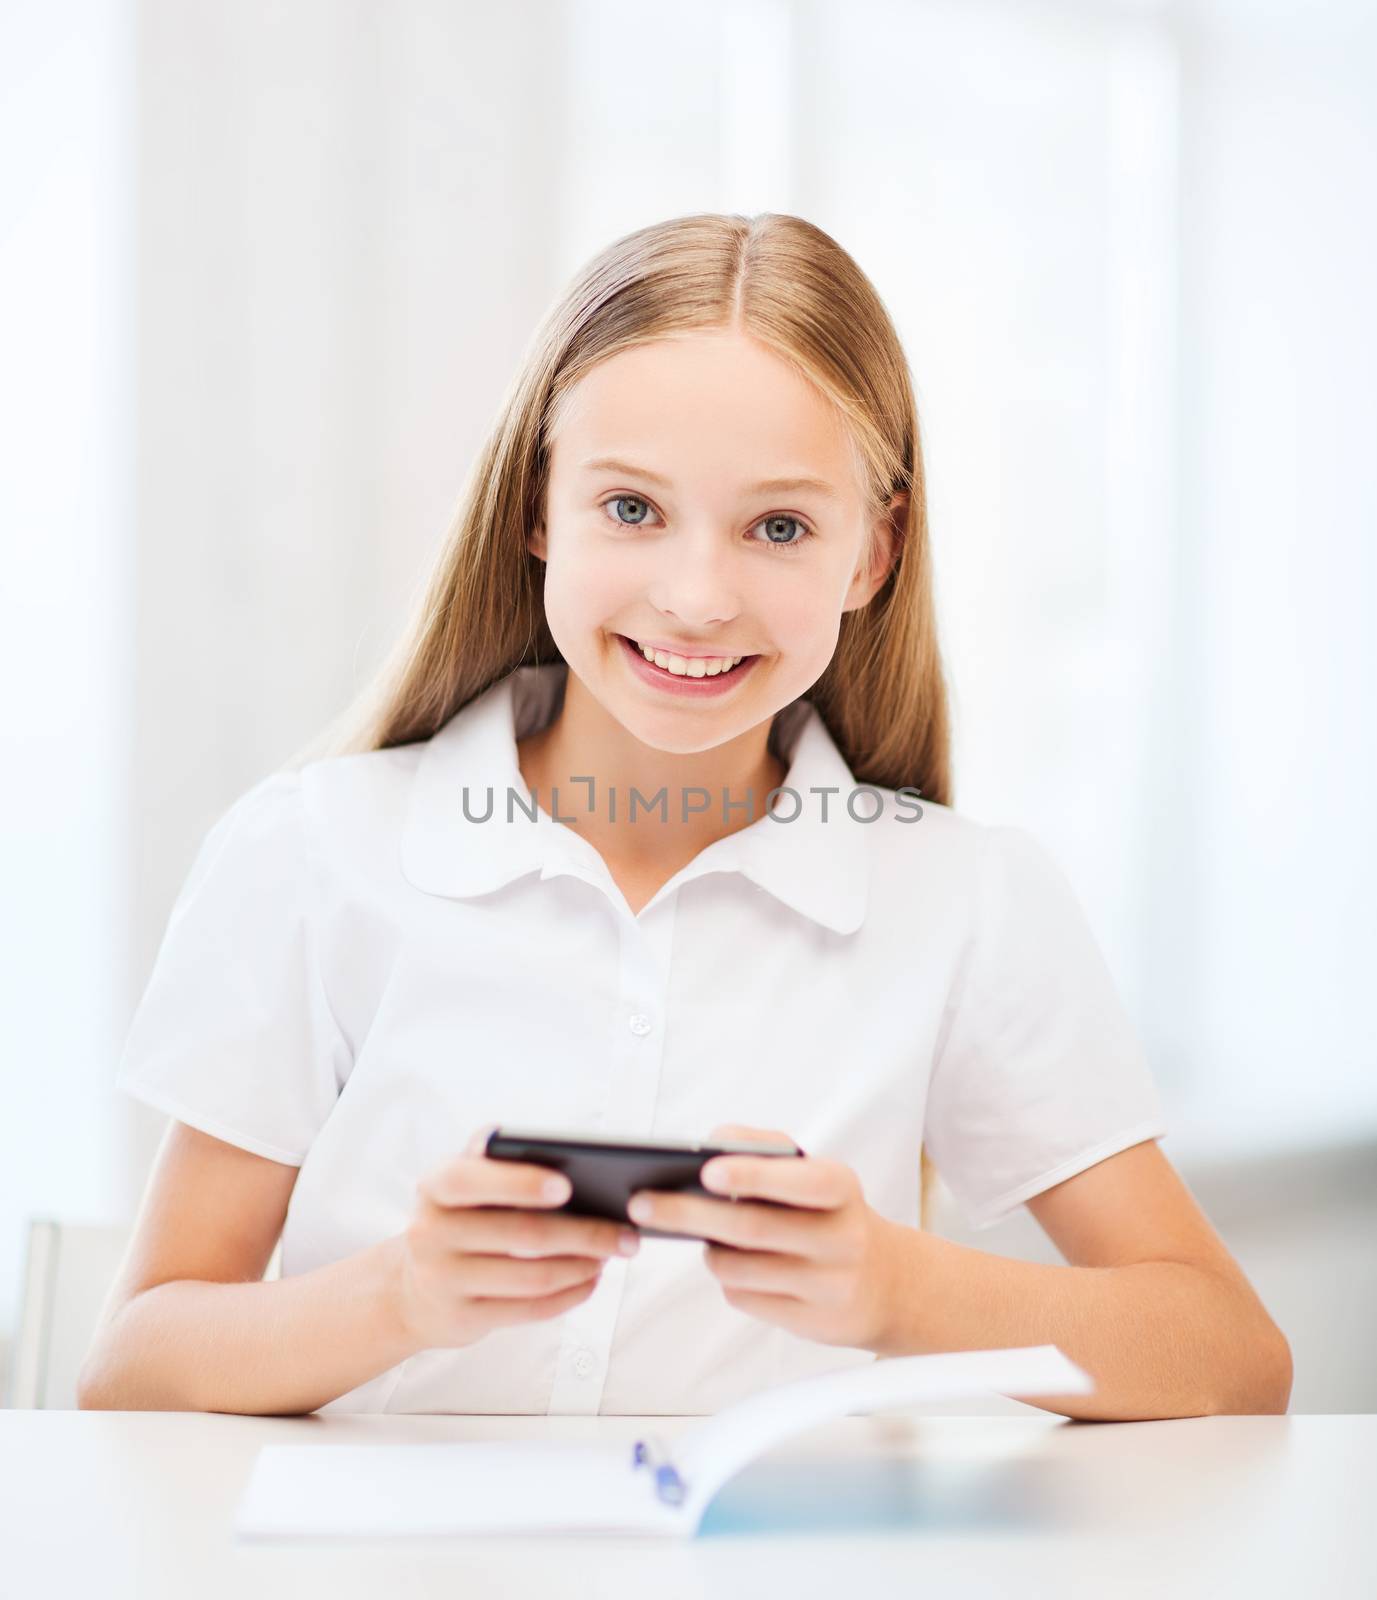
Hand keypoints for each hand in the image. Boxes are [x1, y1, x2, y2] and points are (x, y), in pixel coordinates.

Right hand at [389, 1124, 640, 1351]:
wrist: (413, 1290)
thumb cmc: (458, 1219)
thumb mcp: (462, 1183)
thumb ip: (491, 1157)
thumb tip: (529, 1142)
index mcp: (434, 1188)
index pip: (470, 1179)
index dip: (519, 1182)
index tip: (568, 1186)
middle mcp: (431, 1233)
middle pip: (521, 1235)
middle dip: (584, 1233)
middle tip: (628, 1233)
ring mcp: (444, 1281)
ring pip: (532, 1277)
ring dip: (583, 1266)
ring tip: (613, 1253)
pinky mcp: (463, 1320)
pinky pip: (529, 1310)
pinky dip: (569, 1295)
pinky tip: (591, 1280)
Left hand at [628, 1122, 903, 1350]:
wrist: (886, 1283)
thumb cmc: (830, 1214)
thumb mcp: (816, 1174)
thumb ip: (766, 1148)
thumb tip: (713, 1140)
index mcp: (841, 1188)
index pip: (800, 1181)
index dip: (753, 1174)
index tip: (706, 1168)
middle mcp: (841, 1238)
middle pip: (752, 1228)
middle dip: (689, 1213)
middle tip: (641, 1203)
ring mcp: (828, 1286)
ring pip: (740, 1269)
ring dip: (709, 1251)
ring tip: (699, 1236)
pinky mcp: (811, 1323)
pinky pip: (746, 1299)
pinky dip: (729, 1280)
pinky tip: (735, 1266)